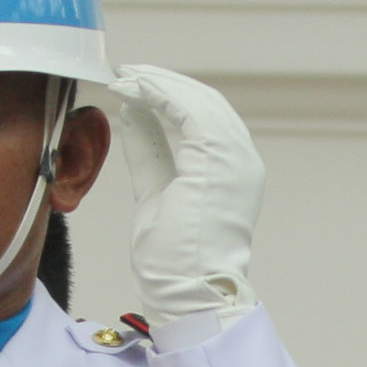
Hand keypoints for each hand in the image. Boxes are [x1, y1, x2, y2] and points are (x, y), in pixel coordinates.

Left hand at [111, 62, 261, 339]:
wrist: (188, 294)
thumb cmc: (173, 260)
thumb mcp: (155, 190)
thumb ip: (149, 152)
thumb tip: (134, 115)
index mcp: (230, 170)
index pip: (203, 117)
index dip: (168, 96)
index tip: (134, 85)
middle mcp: (240, 161)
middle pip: (204, 102)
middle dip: (162, 82)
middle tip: (126, 72)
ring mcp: (234, 161)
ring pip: (198, 101)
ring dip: (159, 83)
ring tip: (126, 76)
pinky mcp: (217, 163)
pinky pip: (189, 112)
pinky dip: (160, 95)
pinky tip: (134, 89)